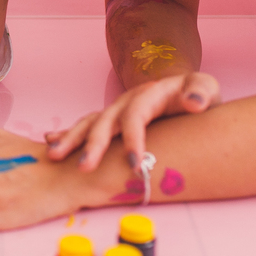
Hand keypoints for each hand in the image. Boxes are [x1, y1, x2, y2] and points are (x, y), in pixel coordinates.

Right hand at [46, 72, 220, 171]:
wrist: (182, 88)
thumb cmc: (194, 93)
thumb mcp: (205, 87)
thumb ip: (200, 91)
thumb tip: (193, 102)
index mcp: (148, 95)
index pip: (136, 117)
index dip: (134, 140)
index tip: (136, 166)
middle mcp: (126, 102)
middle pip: (105, 122)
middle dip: (93, 145)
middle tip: (85, 168)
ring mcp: (115, 111)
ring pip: (89, 123)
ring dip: (71, 139)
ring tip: (55, 155)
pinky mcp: (110, 120)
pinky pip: (85, 125)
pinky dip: (67, 133)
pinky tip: (51, 142)